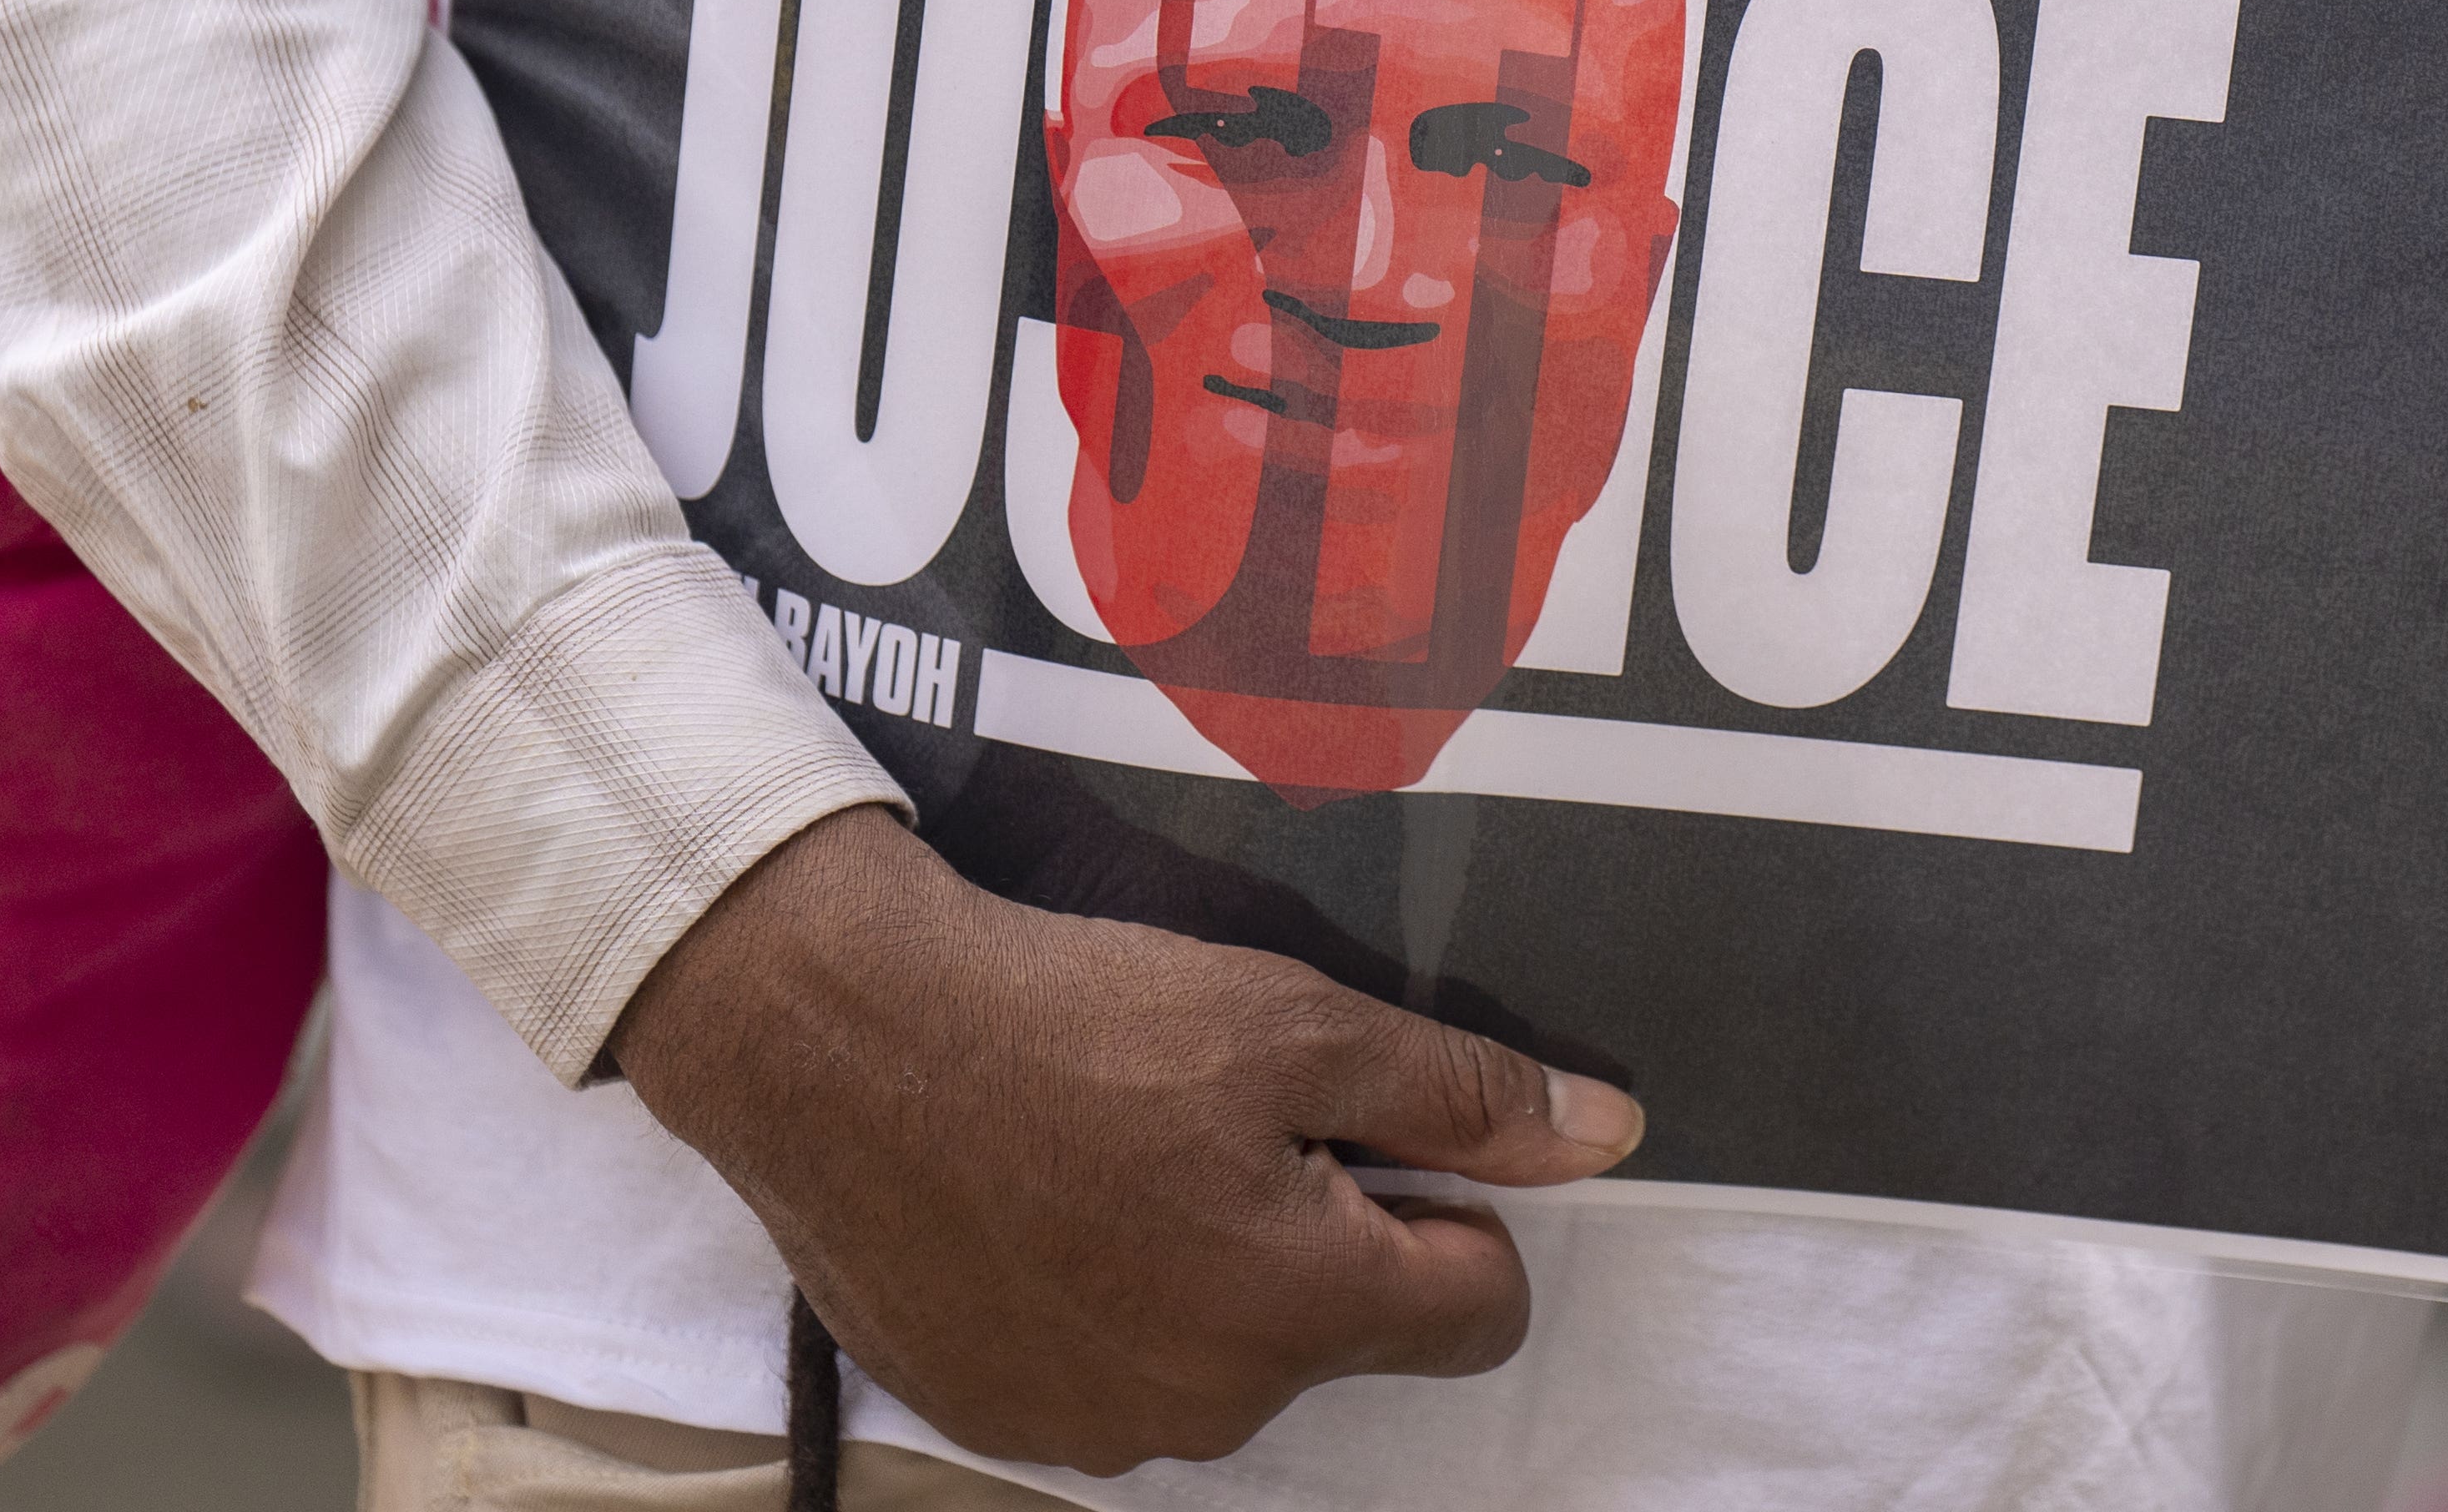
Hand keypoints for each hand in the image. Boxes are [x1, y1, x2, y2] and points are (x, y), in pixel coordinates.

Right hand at [608, 805, 1645, 1473]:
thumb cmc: (1074, 1017)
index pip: (1481, 1312)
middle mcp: (1212, 1406)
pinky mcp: (999, 1416)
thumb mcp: (1291, 1020)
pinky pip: (1109, 1374)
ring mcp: (1096, 1428)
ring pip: (1222, 1355)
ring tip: (1116, 1150)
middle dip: (1316, 1234)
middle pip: (1342, 1331)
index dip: (1450, 1209)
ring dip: (1205, 1270)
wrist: (839, 1040)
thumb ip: (1459, 1096)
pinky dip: (1103, 1301)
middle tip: (1218, 1116)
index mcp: (1304, 1311)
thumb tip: (1608, 1136)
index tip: (1368, 1132)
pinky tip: (1046, 1203)